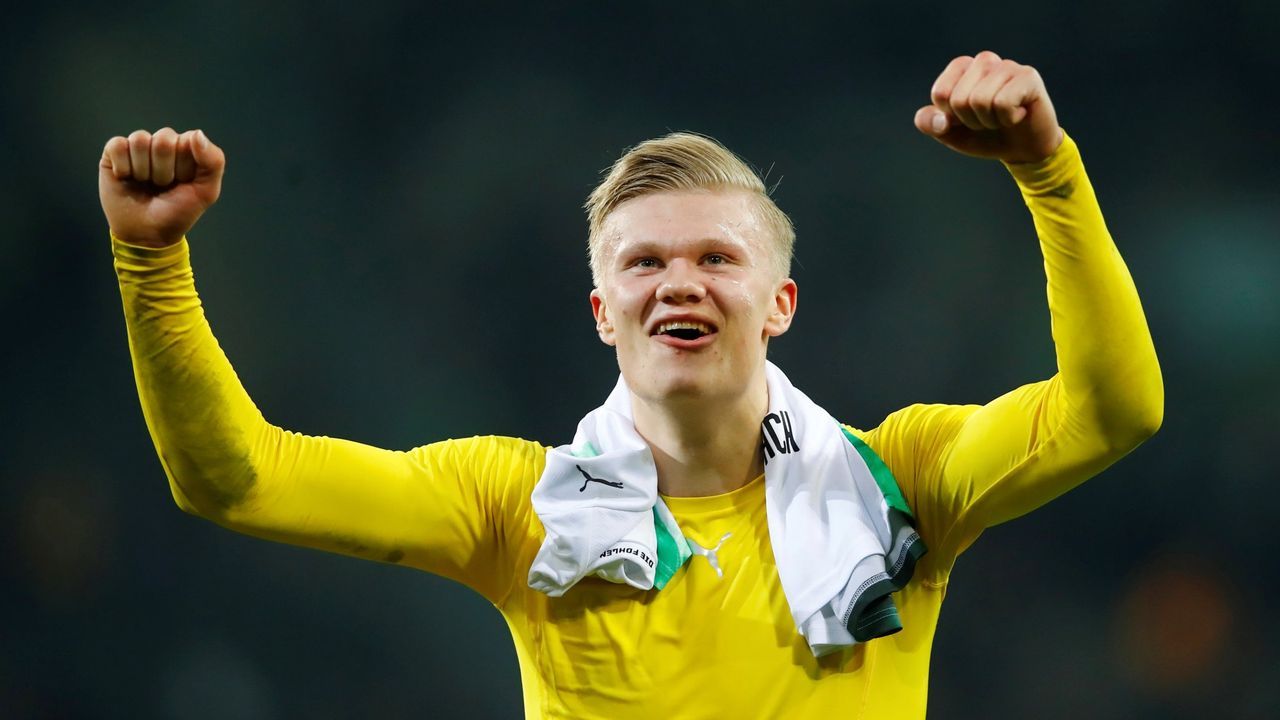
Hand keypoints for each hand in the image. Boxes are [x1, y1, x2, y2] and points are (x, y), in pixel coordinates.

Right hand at [98, 128, 225, 246]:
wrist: (147, 234)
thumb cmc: (178, 212)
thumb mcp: (206, 191)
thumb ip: (213, 161)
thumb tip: (197, 133)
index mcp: (186, 149)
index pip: (188, 140)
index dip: (185, 166)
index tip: (183, 183)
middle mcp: (162, 144)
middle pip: (163, 140)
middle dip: (164, 171)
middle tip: (162, 186)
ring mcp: (138, 148)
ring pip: (140, 140)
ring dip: (144, 170)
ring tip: (145, 183)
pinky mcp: (114, 153)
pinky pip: (118, 145)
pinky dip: (123, 167)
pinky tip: (126, 178)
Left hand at [913, 51, 1063, 163]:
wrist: (1022, 149)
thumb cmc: (985, 135)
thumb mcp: (950, 133)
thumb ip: (930, 124)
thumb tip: (940, 120)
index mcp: (961, 68)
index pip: (940, 93)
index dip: (950, 117)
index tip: (967, 117)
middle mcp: (984, 60)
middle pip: (959, 100)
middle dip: (972, 121)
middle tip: (989, 119)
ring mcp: (1007, 66)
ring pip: (980, 101)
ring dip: (990, 121)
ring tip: (1003, 116)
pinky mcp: (1028, 76)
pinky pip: (1003, 103)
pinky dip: (1008, 119)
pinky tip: (1019, 113)